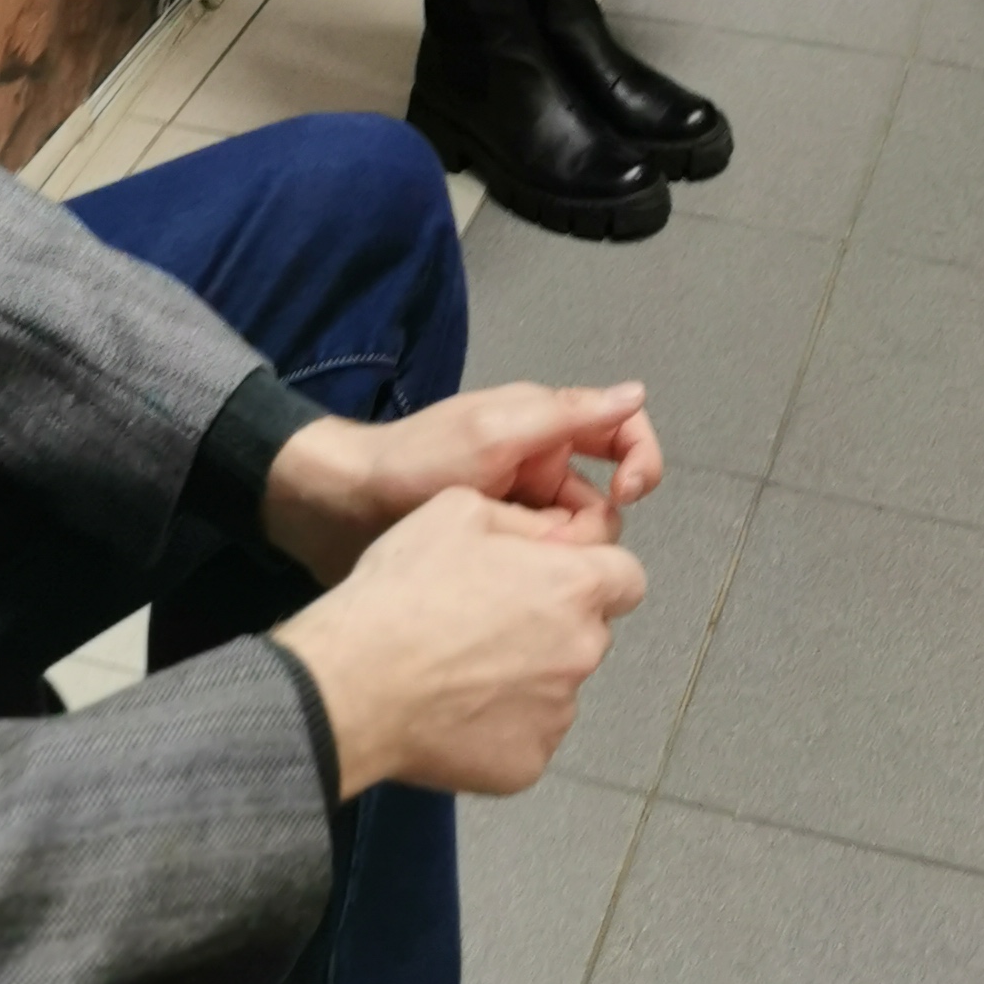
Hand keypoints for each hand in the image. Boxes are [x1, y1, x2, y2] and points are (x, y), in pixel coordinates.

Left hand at [261, 382, 662, 587]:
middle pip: (601, 503)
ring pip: (571, 542)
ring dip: (555, 557)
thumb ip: (566, 415)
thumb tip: (636, 392)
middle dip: (584, 529)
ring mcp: (519, 511)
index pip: (622, 433)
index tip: (627, 494)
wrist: (343, 507)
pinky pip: (538, 565)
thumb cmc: (418, 459)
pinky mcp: (497, 549)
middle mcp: (540, 467)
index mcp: (546, 427)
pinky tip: (509, 591)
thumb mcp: (495, 432)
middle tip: (541, 546)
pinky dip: (534, 576)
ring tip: (512, 570)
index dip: (639, 460)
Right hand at [276, 488, 647, 798]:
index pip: (627, 578)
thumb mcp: (459, 510)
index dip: (594, 573)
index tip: (552, 577)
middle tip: (490, 621)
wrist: (354, 684)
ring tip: (462, 668)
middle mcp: (580, 654)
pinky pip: (527, 736)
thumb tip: (554, 536)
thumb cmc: (404, 590)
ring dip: (528, 676)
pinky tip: (455, 709)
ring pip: (557, 687)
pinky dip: (502, 725)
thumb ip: (523, 519)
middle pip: (587, 633)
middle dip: (554, 624)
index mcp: (572, 588)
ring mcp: (556, 718)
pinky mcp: (527, 766)